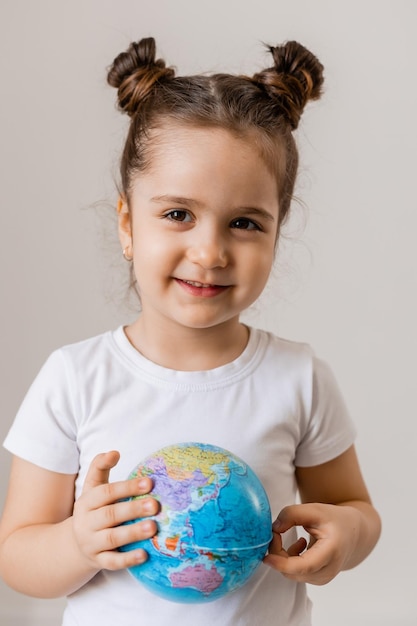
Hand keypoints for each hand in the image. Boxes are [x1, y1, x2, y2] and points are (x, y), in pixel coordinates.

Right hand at [72, 451, 158, 572]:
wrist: (74, 544)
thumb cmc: (93, 509)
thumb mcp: (92, 488)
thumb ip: (100, 467)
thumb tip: (114, 452)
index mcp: (87, 502)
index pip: (106, 492)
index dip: (127, 487)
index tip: (150, 483)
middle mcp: (87, 523)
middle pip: (110, 515)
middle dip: (133, 509)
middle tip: (155, 505)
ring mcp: (91, 543)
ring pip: (112, 539)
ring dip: (132, 533)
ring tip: (152, 527)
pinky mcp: (98, 561)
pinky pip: (112, 562)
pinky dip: (127, 560)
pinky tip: (144, 555)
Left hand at [263, 503, 359, 584]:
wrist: (353, 532)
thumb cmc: (333, 519)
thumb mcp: (314, 509)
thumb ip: (292, 514)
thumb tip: (273, 529)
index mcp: (331, 551)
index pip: (304, 565)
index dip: (283, 564)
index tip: (266, 557)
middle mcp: (329, 570)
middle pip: (293, 570)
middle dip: (277, 552)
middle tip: (278, 530)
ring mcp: (323, 578)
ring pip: (291, 573)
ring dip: (283, 556)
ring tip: (296, 537)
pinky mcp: (317, 579)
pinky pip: (295, 573)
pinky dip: (289, 559)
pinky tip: (300, 545)